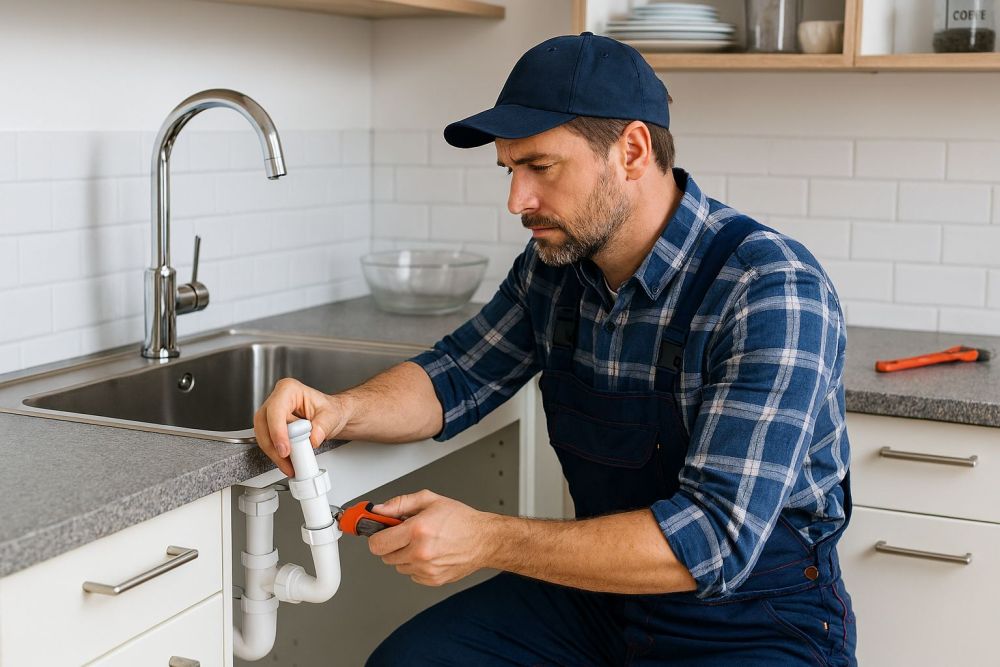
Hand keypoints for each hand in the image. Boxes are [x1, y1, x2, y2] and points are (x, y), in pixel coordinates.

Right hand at [253, 378, 347, 477]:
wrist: (329, 417)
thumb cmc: (328, 410)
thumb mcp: (331, 416)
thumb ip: (323, 426)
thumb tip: (313, 439)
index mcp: (289, 390)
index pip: (276, 410)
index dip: (277, 431)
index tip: (284, 449)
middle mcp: (276, 400)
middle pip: (263, 423)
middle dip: (272, 445)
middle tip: (286, 460)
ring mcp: (271, 413)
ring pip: (262, 434)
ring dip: (274, 453)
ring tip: (289, 465)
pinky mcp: (270, 427)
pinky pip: (268, 441)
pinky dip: (276, 454)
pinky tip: (287, 462)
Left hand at [368, 489, 495, 585]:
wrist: (484, 539)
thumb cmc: (460, 519)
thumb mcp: (429, 500)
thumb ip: (399, 504)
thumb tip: (379, 510)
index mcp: (417, 530)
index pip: (377, 543)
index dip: (376, 536)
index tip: (379, 532)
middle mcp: (420, 552)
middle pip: (385, 556)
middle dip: (392, 544)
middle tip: (407, 534)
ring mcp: (426, 569)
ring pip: (398, 566)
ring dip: (404, 555)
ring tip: (423, 543)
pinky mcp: (433, 580)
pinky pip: (412, 574)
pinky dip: (416, 565)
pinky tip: (430, 554)